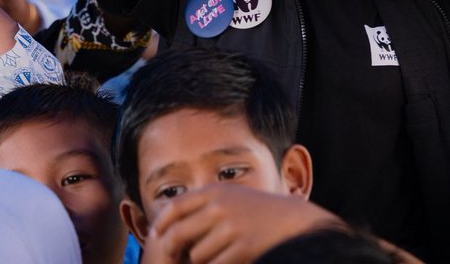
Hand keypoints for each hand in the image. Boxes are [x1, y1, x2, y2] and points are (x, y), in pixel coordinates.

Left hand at [147, 186, 335, 263]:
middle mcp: (221, 207)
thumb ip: (202, 204)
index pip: (175, 207)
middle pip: (178, 235)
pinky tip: (229, 261)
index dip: (161, 224)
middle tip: (174, 257)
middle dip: (173, 249)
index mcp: (216, 192)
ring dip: (201, 261)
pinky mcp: (242, 248)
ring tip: (217, 255)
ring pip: (196, 255)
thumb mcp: (231, 197)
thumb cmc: (256, 212)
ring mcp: (231, 228)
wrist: (292, 223)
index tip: (157, 236)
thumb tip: (163, 224)